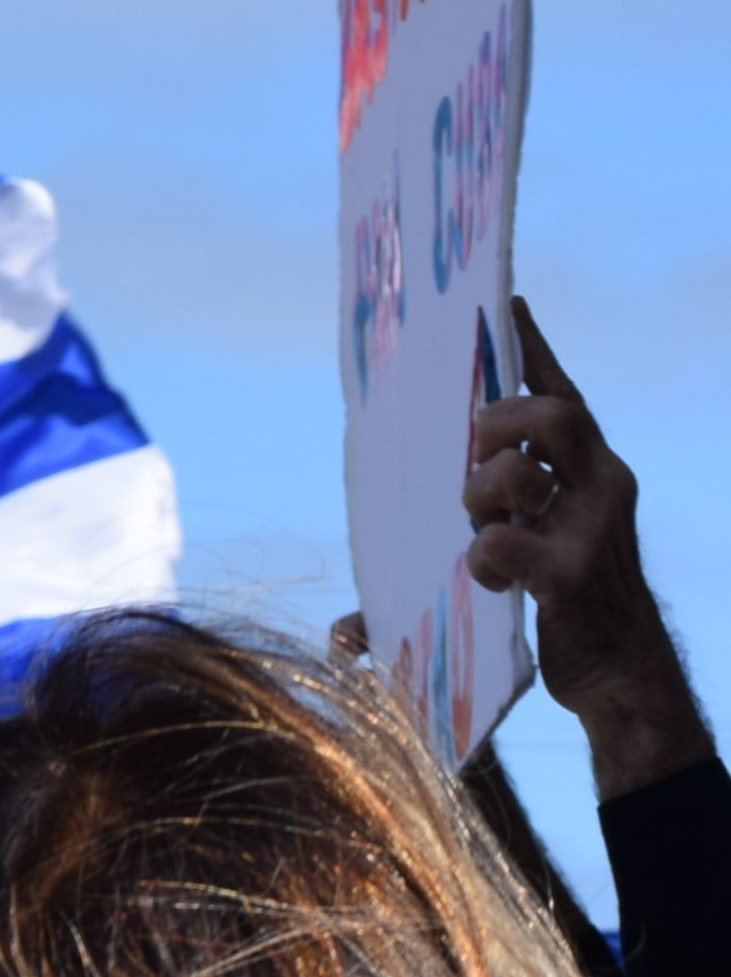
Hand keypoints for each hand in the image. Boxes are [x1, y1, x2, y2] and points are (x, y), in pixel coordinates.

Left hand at [467, 299, 711, 794]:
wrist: (623, 674)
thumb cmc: (565, 603)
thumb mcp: (531, 548)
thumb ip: (476, 530)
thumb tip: (353, 610)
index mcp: (590, 470)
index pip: (562, 392)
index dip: (534, 347)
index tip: (505, 303)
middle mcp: (602, 485)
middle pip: (551, 415)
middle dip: (497, 424)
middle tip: (474, 459)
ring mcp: (593, 528)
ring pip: (520, 472)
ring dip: (479, 492)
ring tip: (477, 524)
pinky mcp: (572, 576)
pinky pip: (502, 544)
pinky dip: (480, 559)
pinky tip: (488, 577)